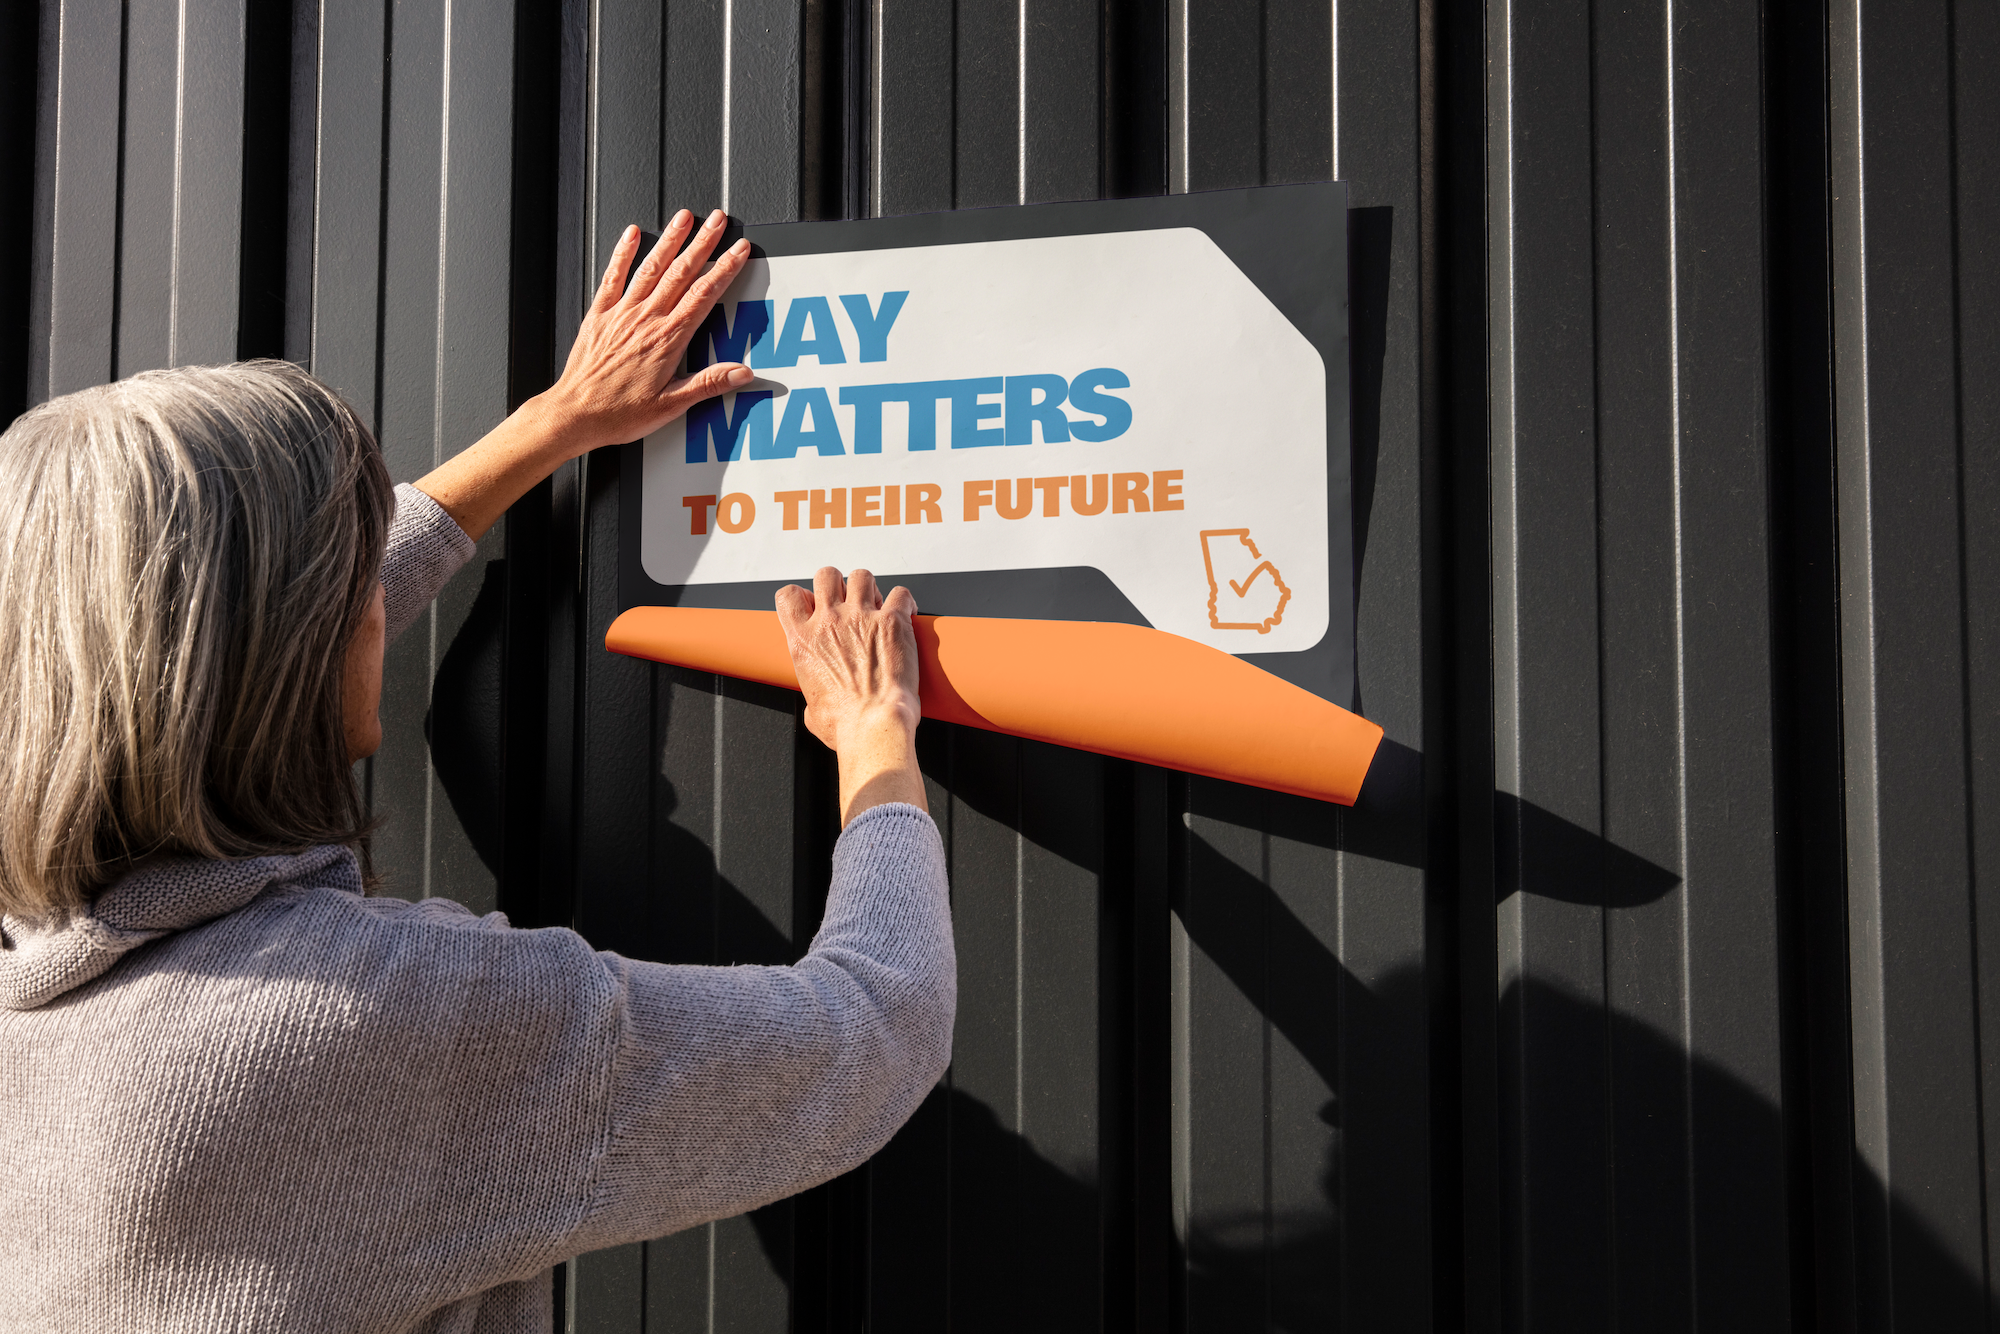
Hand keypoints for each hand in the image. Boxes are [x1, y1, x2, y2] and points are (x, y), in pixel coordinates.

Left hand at [541, 210, 755, 451]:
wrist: (576, 413)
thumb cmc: (619, 412)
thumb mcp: (672, 405)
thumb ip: (708, 384)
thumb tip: (742, 372)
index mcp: (668, 339)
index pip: (704, 294)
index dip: (725, 268)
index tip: (739, 250)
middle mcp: (646, 319)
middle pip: (681, 271)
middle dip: (703, 242)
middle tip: (718, 220)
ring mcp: (621, 313)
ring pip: (651, 267)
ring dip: (670, 240)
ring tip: (684, 217)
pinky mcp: (600, 315)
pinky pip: (613, 276)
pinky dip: (623, 253)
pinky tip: (631, 234)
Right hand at [776, 568, 927, 824]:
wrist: (874, 725)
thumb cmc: (845, 725)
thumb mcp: (812, 711)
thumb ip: (813, 697)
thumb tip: (819, 706)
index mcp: (804, 641)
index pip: (789, 596)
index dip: (803, 597)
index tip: (814, 606)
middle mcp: (830, 622)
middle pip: (827, 576)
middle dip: (838, 585)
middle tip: (849, 603)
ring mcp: (861, 618)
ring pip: (861, 576)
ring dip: (870, 588)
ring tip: (877, 605)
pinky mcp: (892, 622)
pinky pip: (899, 594)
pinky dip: (903, 601)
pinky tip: (906, 613)